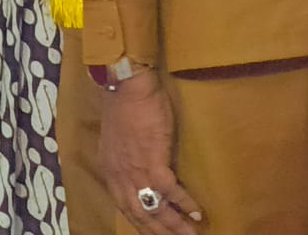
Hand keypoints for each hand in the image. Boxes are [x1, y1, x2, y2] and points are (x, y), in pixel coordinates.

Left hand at [100, 70, 203, 232]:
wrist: (125, 86)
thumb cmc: (124, 108)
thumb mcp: (118, 141)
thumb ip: (125, 161)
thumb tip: (139, 174)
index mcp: (111, 170)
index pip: (125, 207)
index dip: (142, 224)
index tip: (155, 233)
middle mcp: (119, 175)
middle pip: (139, 214)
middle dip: (160, 231)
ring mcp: (135, 169)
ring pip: (155, 207)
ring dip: (175, 225)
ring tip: (192, 234)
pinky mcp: (152, 160)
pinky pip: (169, 190)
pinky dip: (184, 203)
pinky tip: (197, 212)